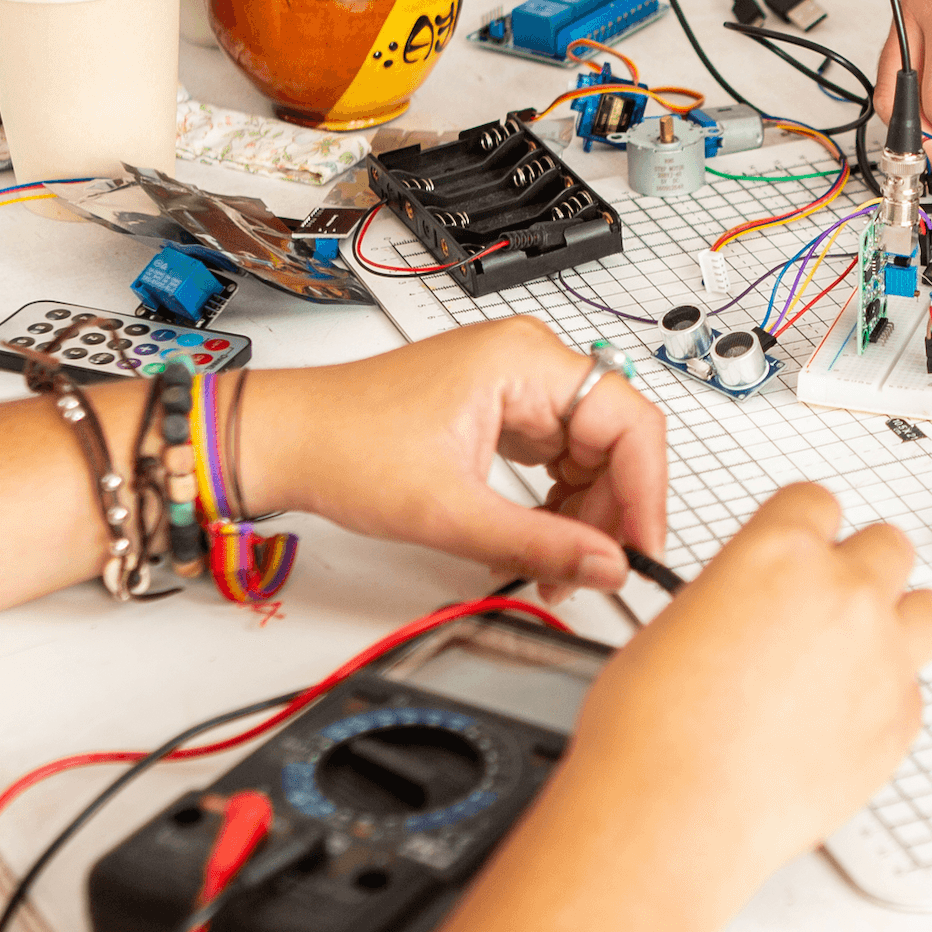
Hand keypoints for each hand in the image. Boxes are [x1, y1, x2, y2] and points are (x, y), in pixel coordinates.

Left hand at [244, 317, 666, 595]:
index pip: (629, 422)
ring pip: (592, 457)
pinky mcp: (505, 411)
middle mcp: (530, 363)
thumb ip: (538, 544)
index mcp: (525, 361)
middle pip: (615, 442)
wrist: (285, 441)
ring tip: (556, 565)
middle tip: (593, 571)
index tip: (641, 549)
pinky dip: (558, 505)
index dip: (646, 492)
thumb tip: (607, 568)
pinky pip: (561, 459)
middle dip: (609, 513)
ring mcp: (519, 386)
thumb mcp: (449, 511)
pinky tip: (538, 538)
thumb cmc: (344, 447)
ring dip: (583, 516)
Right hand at [573, 482, 931, 876]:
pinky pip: (913, 690)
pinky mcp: (902, 720)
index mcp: (781, 552)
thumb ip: (741, 595)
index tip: (804, 549)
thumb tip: (756, 606)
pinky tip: (840, 724)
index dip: (807, 528)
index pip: (819, 503)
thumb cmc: (653, 730)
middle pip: (889, 546)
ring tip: (858, 656)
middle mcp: (845, 593)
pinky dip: (886, 700)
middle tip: (830, 605)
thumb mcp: (678, 621)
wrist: (674, 811)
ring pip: (928, 610)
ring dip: (898, 623)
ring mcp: (884, 656)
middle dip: (861, 569)